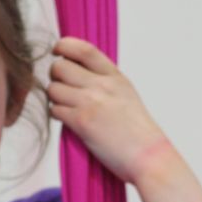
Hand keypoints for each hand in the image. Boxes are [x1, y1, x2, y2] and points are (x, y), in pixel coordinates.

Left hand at [47, 37, 167, 182]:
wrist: (148, 156)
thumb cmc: (138, 131)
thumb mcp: (126, 95)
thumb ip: (105, 82)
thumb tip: (79, 73)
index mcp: (115, 77)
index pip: (85, 50)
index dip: (65, 45)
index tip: (58, 50)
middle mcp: (102, 86)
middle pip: (60, 67)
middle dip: (55, 76)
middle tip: (61, 86)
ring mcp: (90, 103)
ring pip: (53, 89)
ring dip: (54, 97)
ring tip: (66, 106)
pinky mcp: (81, 122)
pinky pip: (55, 109)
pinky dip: (57, 114)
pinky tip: (68, 120)